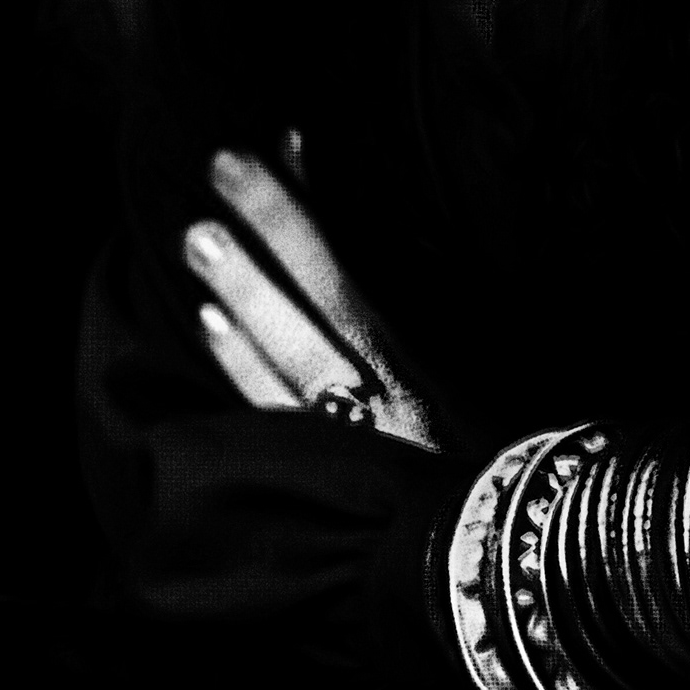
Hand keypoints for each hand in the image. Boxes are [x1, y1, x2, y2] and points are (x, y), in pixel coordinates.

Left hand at [181, 139, 444, 450]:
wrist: (491, 550)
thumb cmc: (468, 449)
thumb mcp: (455, 377)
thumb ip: (414, 312)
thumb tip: (346, 228)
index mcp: (417, 363)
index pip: (356, 271)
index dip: (313, 208)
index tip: (282, 139)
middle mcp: (386, 392)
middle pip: (327, 297)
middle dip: (276, 228)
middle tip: (224, 164)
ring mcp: (354, 438)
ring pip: (297, 356)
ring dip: (248, 293)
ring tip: (198, 236)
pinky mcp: (328, 478)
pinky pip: (279, 417)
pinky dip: (245, 368)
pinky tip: (210, 323)